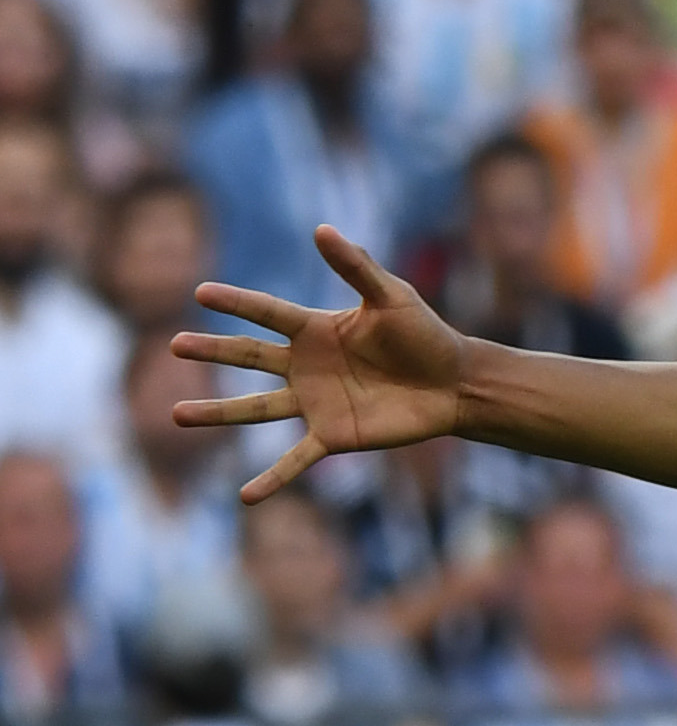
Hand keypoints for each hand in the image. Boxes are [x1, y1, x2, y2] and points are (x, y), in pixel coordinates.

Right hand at [171, 229, 469, 503]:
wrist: (454, 384)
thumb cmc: (424, 335)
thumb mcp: (391, 296)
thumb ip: (356, 265)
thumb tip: (321, 229)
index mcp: (315, 329)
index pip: (265, 314)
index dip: (235, 303)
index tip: (200, 293)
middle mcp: (306, 366)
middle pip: (249, 357)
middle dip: (212, 351)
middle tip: (174, 346)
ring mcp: (316, 403)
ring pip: (256, 410)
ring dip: (218, 414)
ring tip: (176, 416)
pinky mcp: (334, 436)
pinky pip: (296, 460)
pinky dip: (272, 478)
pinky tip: (244, 496)